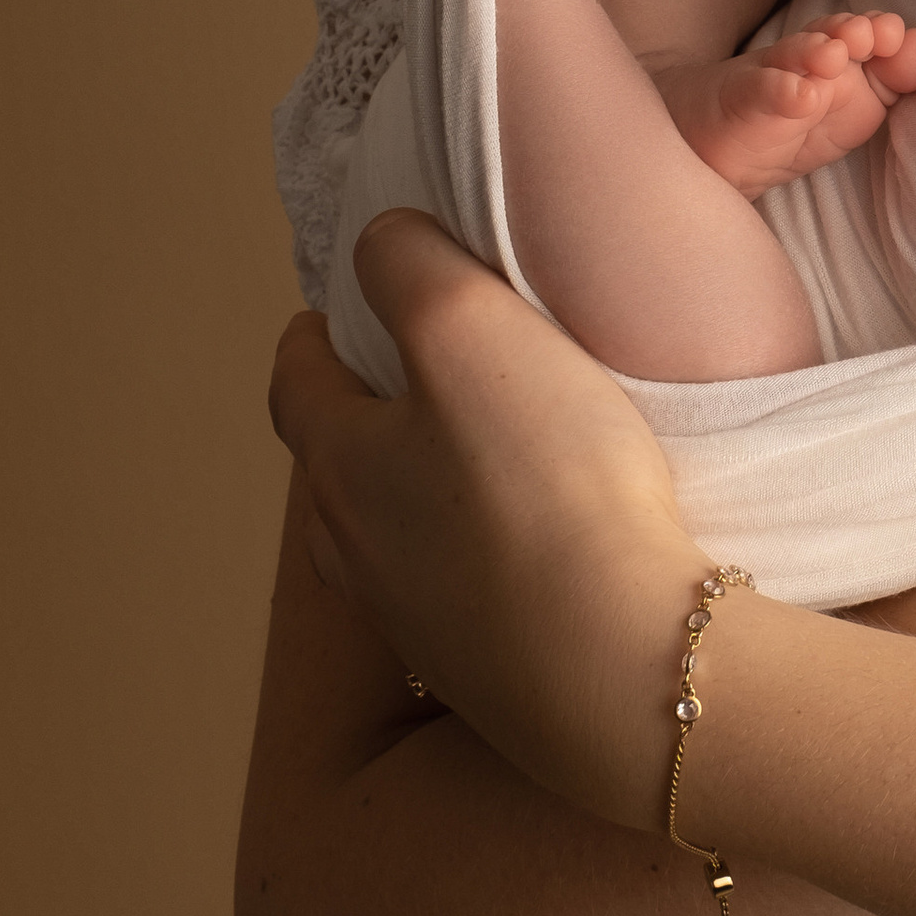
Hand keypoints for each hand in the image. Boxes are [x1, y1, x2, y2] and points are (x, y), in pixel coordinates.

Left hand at [269, 217, 700, 829]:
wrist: (620, 663)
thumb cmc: (544, 487)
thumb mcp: (467, 329)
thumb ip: (409, 266)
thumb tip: (380, 245)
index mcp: (338, 465)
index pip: (294, 380)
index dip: (315, 332)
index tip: (347, 304)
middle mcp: (357, 553)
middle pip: (340, 463)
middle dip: (373, 410)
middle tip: (435, 372)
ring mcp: (418, 623)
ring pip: (397, 534)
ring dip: (427, 490)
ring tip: (494, 456)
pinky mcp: (488, 670)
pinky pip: (466, 590)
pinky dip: (486, 552)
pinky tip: (544, 541)